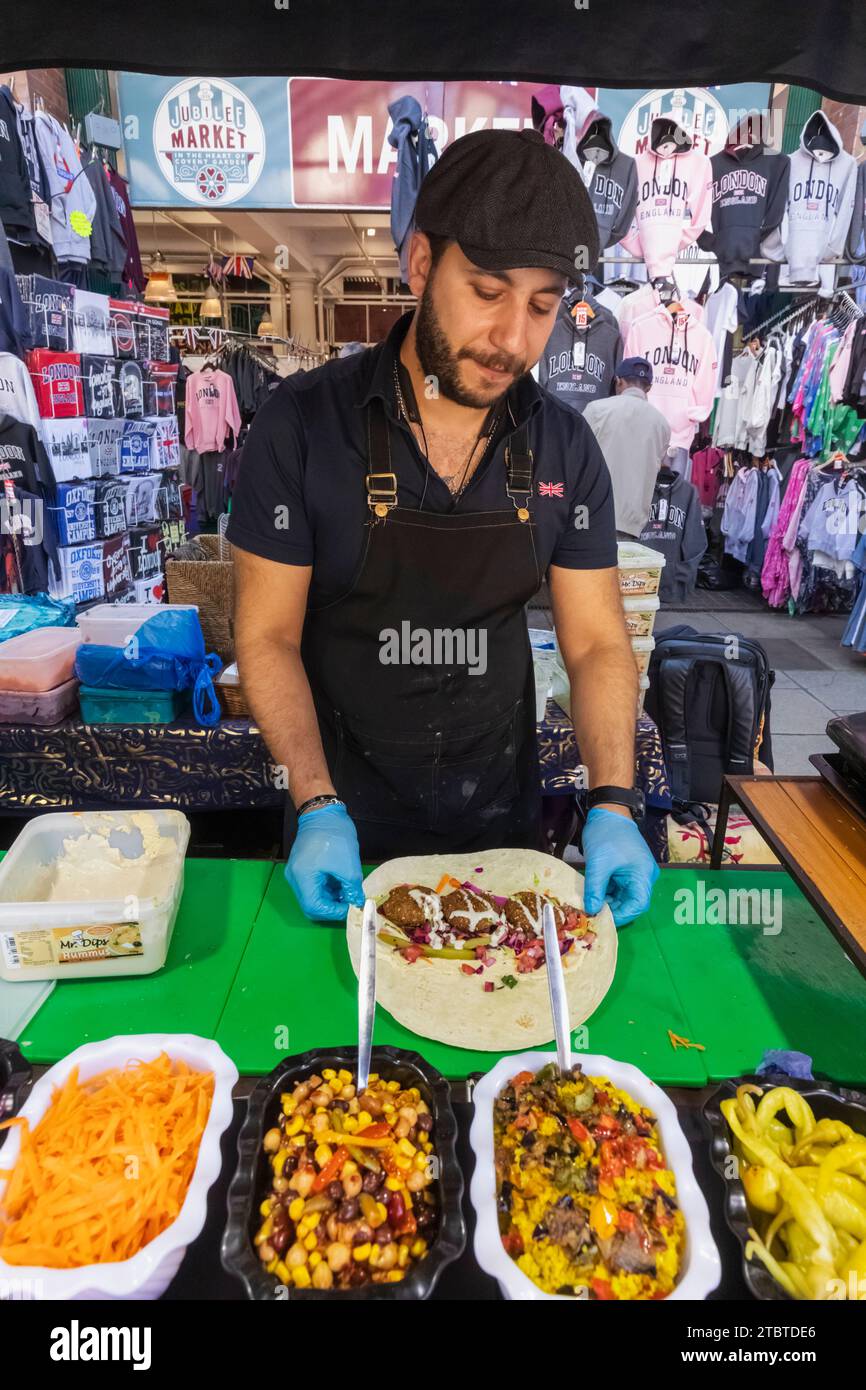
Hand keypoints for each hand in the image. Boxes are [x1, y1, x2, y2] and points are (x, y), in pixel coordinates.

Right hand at [285, 804, 364, 920]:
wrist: (323, 812)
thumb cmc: (334, 834)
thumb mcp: (348, 864)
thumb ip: (352, 888)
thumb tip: (357, 903)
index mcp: (302, 877)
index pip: (314, 907)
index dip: (333, 912)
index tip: (351, 908)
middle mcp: (295, 878)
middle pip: (311, 904)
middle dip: (332, 907)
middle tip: (350, 903)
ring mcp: (297, 873)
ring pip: (313, 896)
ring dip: (331, 898)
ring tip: (349, 892)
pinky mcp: (302, 868)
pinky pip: (313, 886)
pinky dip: (328, 889)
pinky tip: (342, 884)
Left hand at [581, 806, 658, 926]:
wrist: (608, 812)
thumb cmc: (606, 835)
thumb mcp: (598, 864)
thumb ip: (595, 889)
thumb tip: (591, 910)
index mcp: (643, 875)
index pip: (637, 904)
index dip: (621, 915)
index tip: (601, 919)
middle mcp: (643, 877)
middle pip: (631, 902)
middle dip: (613, 910)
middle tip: (592, 915)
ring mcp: (635, 873)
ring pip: (623, 896)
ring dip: (608, 902)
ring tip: (590, 906)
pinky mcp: (626, 871)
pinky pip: (618, 888)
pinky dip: (607, 893)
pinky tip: (593, 896)